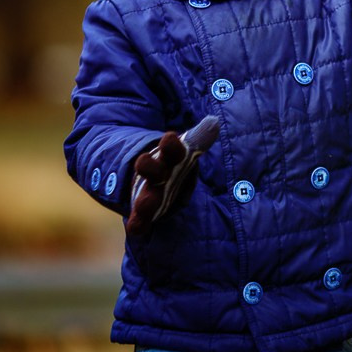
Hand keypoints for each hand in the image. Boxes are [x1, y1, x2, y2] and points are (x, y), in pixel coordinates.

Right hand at [125, 116, 219, 235]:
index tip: (170, 138)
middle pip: (151, 169)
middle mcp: (156, 175)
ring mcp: (148, 194)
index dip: (170, 145)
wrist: (148, 178)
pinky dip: (138, 225)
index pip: (171, 149)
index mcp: (168, 157)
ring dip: (145, 201)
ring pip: (144, 197)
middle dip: (149, 167)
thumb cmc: (174, 163)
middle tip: (142, 162)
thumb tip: (214, 122)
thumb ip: (199, 139)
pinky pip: (139, 221)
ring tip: (145, 203)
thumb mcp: (185, 150)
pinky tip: (137, 229)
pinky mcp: (144, 214)